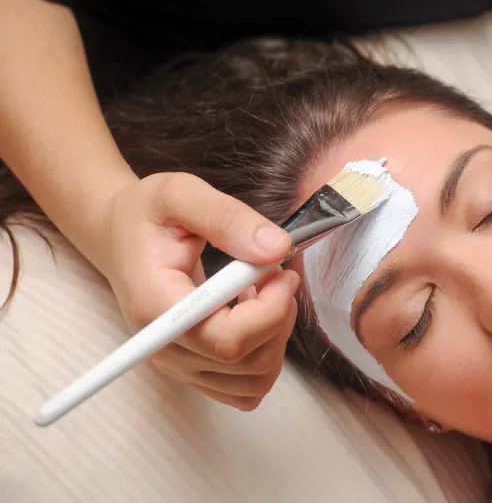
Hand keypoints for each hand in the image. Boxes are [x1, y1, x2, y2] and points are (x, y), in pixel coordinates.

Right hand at [91, 172, 295, 410]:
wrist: (120, 235)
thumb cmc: (146, 215)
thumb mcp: (181, 194)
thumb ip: (228, 218)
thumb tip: (276, 248)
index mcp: (157, 306)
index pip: (226, 341)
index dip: (269, 312)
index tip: (280, 271)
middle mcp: (165, 348)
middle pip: (248, 362)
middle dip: (281, 315)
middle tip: (277, 272)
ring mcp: (179, 365)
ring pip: (256, 379)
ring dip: (278, 335)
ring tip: (264, 291)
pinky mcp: (194, 370)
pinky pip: (246, 387)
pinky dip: (265, 354)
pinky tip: (255, 315)